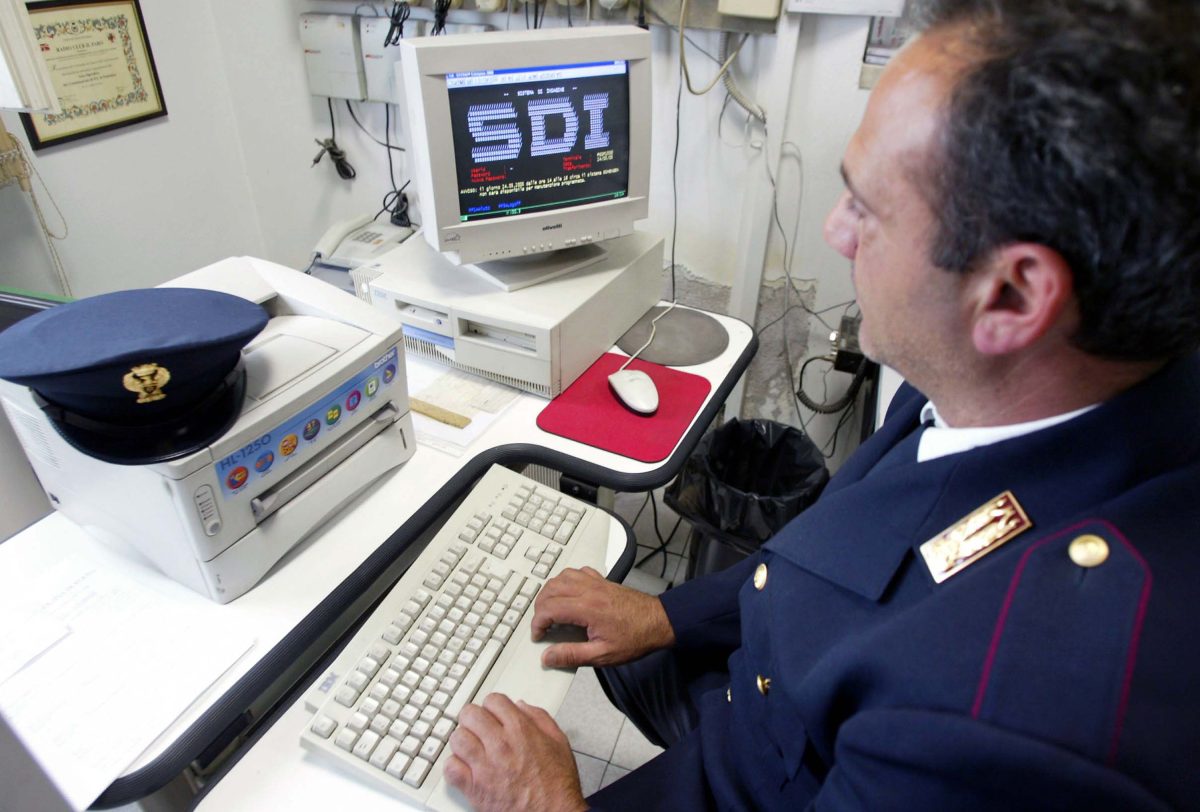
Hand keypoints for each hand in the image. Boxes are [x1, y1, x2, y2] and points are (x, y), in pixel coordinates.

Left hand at [444, 693, 586, 811]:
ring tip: (471, 747)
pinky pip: (450, 768)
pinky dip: (454, 766)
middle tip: (478, 727)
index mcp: (521, 730)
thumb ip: (539, 718)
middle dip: (473, 718)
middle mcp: (500, 745)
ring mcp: (485, 767)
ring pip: (457, 739)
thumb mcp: (559, 742)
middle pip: (469, 715)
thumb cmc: (557, 784)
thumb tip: (520, 706)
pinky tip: (465, 768)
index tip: (493, 714)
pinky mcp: (474, 789)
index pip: (492, 701)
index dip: (492, 706)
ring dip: (462, 741)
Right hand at [531, 566, 674, 668]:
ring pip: (561, 576)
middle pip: (551, 589)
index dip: (537, 623)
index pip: (549, 608)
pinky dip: (566, 580)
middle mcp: (590, 590)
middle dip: (540, 607)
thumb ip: (572, 655)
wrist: (659, 622)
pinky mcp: (602, 581)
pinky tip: (568, 593)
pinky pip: (577, 572)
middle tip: (542, 624)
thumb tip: (548, 657)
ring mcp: (596, 583)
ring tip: (550, 609)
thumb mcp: (603, 655)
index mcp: (588, 608)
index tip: (539, 635)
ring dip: (550, 591)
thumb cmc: (636, 638)